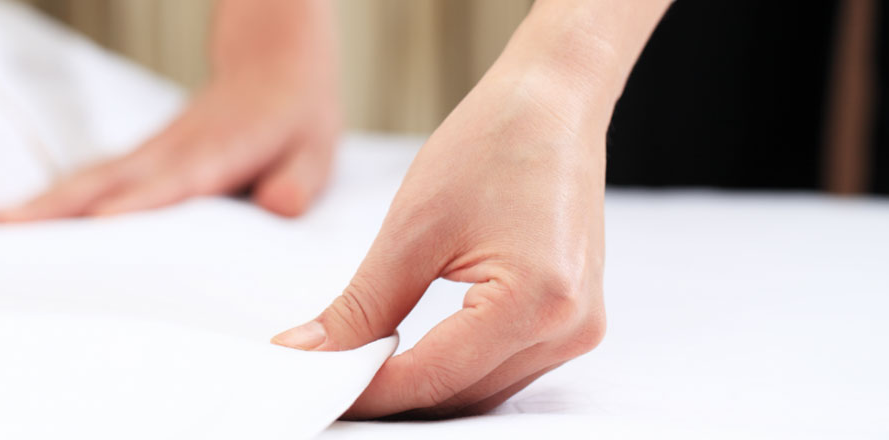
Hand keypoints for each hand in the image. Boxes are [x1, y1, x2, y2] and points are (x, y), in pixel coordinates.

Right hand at [0, 0, 338, 221]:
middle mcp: (179, 147)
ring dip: (50, 199)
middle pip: (115, 176)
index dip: (143, 199)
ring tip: (1, 225)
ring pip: (97, 174)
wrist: (275, 62)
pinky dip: (63, 195)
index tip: (103, 221)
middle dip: (64, 202)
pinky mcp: (146, 155)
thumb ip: (300, 179)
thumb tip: (280, 206)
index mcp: (223, 147)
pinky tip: (30, 216)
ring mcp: (156, 148)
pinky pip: (100, 175)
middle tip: (10, 227)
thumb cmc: (297, 115)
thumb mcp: (318, 148)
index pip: (179, 177)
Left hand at [272, 62, 610, 417]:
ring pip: (482, 392)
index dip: (367, 389)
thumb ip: (361, 307)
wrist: (552, 104)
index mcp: (536, 301)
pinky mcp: (573, 321)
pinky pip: (504, 369)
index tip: (316, 386)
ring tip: (361, 366)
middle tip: (327, 377)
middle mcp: (569, 327)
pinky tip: (412, 352)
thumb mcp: (412, 229)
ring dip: (422, 386)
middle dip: (390, 393)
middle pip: (461, 396)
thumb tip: (310, 354)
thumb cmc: (492, 144)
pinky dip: (455, 367)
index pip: (434, 377)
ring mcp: (579, 329)